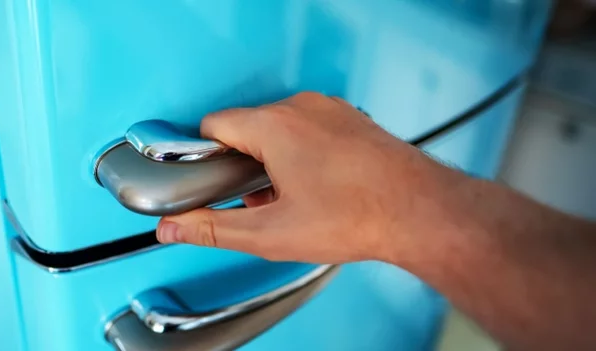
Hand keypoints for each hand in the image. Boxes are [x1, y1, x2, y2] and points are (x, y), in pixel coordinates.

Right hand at [155, 92, 470, 263]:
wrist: (420, 213)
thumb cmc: (358, 217)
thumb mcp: (271, 234)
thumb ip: (213, 229)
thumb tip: (176, 227)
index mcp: (274, 126)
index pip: (212, 126)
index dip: (205, 159)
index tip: (212, 182)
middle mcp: (302, 107)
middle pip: (246, 128)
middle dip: (244, 165)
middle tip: (260, 201)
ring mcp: (330, 110)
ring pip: (279, 129)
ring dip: (274, 161)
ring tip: (295, 198)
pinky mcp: (351, 119)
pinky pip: (310, 129)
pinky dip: (304, 154)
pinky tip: (319, 188)